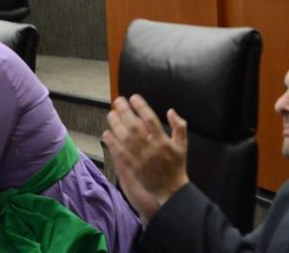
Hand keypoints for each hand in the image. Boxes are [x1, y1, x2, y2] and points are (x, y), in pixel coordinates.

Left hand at [102, 94, 188, 222]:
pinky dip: (112, 144)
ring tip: (110, 114)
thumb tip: (171, 111)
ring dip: (116, 125)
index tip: (133, 97)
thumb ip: (179, 126)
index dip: (141, 107)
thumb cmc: (176, 166)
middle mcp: (152, 149)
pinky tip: (106, 134)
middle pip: (135, 127)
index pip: (151, 120)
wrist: (172, 190)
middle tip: (118, 101)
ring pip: (126, 139)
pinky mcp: (133, 169)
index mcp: (164, 141)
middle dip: (125, 112)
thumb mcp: (182, 145)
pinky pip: (120, 154)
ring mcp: (141, 159)